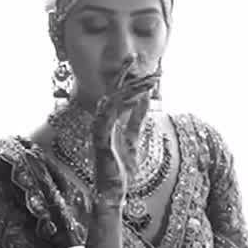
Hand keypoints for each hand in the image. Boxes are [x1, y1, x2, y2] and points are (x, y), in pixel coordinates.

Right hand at [92, 67, 159, 208]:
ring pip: (111, 101)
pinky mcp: (100, 140)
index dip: (132, 79)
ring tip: (145, 80)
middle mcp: (102, 121)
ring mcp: (99, 130)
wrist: (113, 192)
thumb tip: (143, 98)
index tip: (148, 69)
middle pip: (112, 91)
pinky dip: (118, 107)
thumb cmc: (121, 169)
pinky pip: (108, 118)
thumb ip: (137, 118)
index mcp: (110, 120)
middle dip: (124, 74)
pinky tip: (131, 98)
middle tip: (134, 56)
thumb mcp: (134, 138)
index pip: (119, 93)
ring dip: (129, 89)